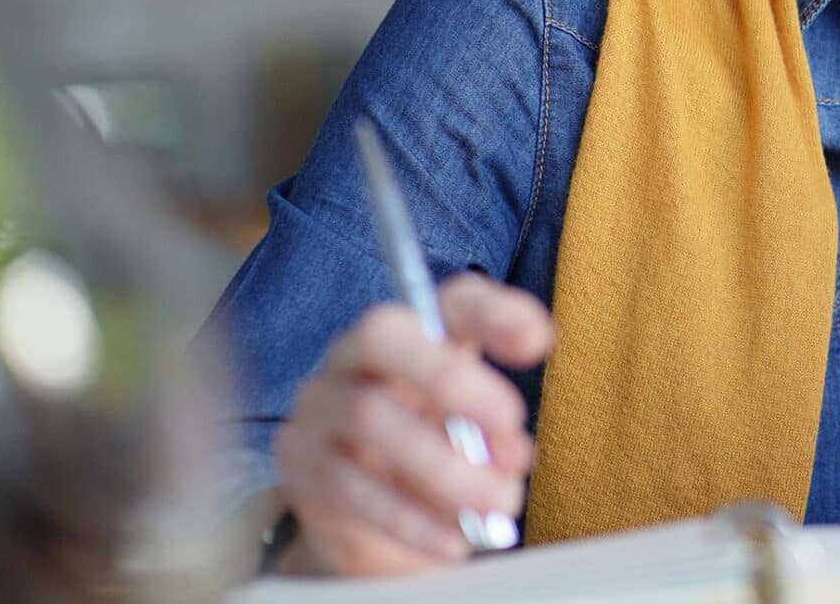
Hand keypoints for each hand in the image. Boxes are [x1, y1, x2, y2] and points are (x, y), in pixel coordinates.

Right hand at [271, 274, 552, 575]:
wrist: (372, 518)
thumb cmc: (433, 453)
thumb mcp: (475, 434)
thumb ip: (497, 430)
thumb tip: (511, 452)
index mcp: (416, 333)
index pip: (451, 299)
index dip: (494, 312)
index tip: (539, 344)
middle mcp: (356, 355)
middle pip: (382, 335)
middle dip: (450, 375)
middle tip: (511, 423)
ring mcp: (320, 405)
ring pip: (369, 415)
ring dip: (444, 464)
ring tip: (497, 501)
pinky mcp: (300, 462)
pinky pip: (350, 486)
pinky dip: (410, 518)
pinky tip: (454, 540)